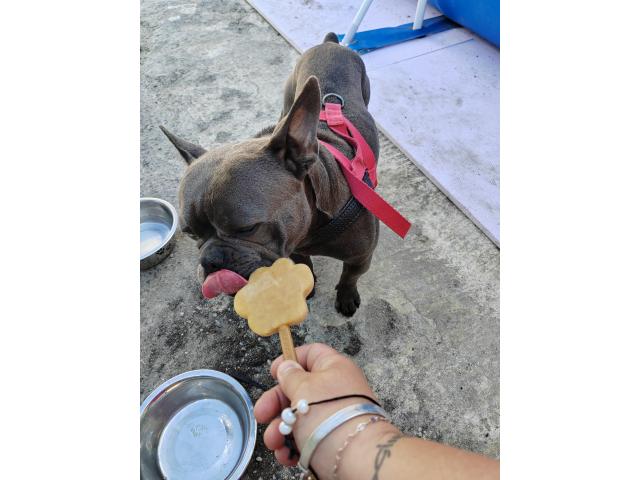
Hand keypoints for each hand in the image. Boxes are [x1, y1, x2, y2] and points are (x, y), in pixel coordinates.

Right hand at [254, 343, 397, 472]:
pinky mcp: (331, 440)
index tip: (272, 373)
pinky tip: (285, 455)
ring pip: (299, 418)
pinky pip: (306, 439)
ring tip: (274, 442)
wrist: (355, 456)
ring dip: (280, 429)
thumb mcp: (303, 387)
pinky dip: (292, 446)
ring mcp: (333, 416)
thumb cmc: (328, 414)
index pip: (311, 354)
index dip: (290, 360)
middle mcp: (335, 390)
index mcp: (333, 368)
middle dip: (276, 405)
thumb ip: (290, 375)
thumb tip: (287, 365)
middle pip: (298, 389)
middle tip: (260, 416)